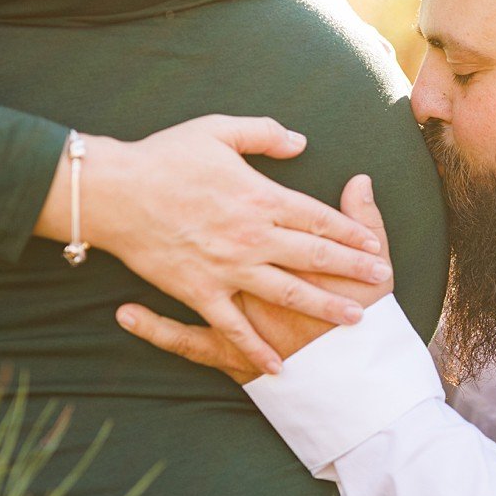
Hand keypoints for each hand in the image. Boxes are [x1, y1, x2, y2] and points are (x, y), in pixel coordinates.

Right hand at [43, 115, 391, 375]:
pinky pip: (232, 327)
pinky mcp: (199, 291)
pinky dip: (255, 348)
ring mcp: (227, 268)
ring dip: (323, 306)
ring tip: (353, 319)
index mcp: (261, 198)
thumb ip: (264, 132)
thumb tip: (301, 142)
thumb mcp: (218, 129)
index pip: (318, 218)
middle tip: (382, 282)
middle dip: (352, 270)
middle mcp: (252, 236)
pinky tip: (277, 365)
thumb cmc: (165, 156)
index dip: (350, 232)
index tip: (374, 245)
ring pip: (287, 292)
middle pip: (314, 256)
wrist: (114, 192)